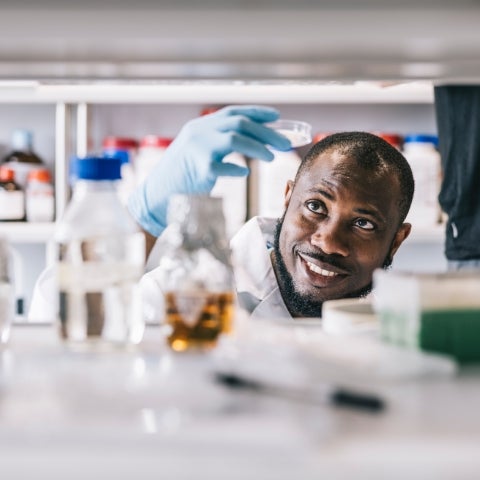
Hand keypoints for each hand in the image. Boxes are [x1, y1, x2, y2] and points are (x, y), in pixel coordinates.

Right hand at [128, 105, 291, 235]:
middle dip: (266, 132)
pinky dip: (237, 169)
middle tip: (285, 143)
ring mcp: (198, 149)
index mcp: (200, 126)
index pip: (233, 112)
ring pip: (235, 139)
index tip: (275, 115)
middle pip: (240, 124)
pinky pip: (224, 167)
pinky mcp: (199, 169)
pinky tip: (244, 173)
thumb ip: (218, 141)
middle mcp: (199, 132)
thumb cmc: (181, 174)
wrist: (157, 193)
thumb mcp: (196, 149)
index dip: (256, 112)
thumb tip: (251, 139)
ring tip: (272, 157)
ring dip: (258, 148)